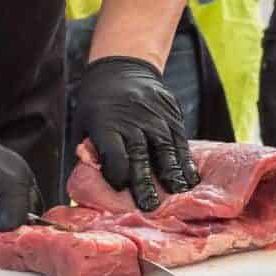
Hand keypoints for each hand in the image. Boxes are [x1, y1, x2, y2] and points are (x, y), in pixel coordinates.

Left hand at [73, 56, 196, 209]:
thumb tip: (96, 178)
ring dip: (172, 172)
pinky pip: (180, 139)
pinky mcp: (172, 113)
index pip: (114, 154)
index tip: (121, 190)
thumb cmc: (98, 105)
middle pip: (140, 155)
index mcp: (106, 125)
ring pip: (165, 147)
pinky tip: (190, 176)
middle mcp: (132, 121)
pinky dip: (185, 159)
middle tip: (151, 206)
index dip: (117, 175)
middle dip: (146, 182)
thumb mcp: (85, 123)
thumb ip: (91, 150)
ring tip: (179, 193)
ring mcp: (155, 116)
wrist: (122, 69)